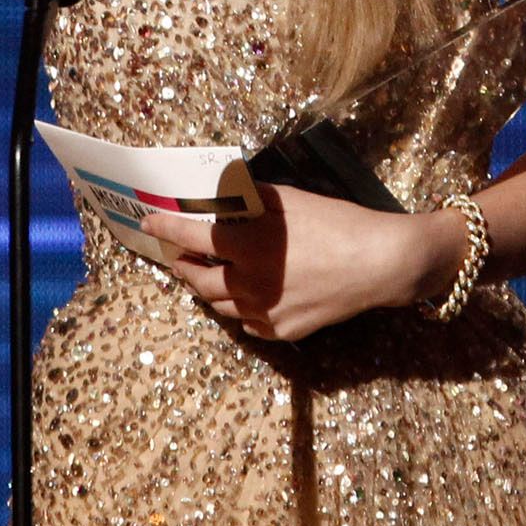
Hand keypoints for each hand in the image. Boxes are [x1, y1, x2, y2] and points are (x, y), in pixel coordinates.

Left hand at [136, 184, 455, 341]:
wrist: (378, 263)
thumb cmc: (336, 222)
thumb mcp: (289, 199)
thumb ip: (251, 199)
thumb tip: (226, 195)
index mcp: (245, 244)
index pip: (189, 236)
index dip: (164, 228)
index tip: (148, 222)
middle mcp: (246, 281)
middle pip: (197, 278)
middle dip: (182, 265)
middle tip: (179, 255)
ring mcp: (263, 311)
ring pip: (219, 305)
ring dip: (207, 288)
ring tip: (206, 276)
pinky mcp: (281, 330)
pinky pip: (249, 323)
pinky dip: (241, 309)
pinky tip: (247, 298)